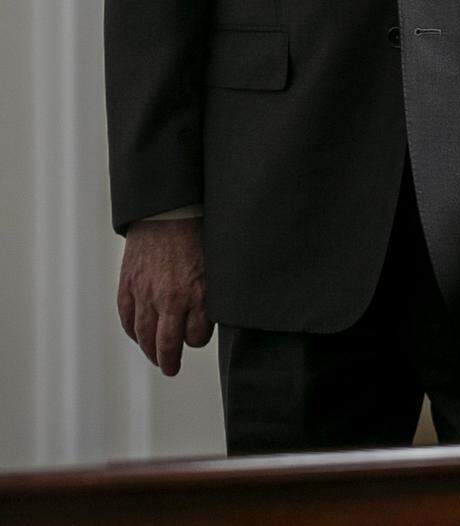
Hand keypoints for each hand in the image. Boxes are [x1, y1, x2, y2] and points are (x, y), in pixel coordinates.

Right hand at [117, 218, 212, 375]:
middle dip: (170, 362)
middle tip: (171, 368)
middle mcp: (171, 298)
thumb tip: (214, 312)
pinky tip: (138, 335)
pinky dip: (132, 330)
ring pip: (144, 336)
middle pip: (167, 345)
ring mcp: (146, 293)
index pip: (197, 336)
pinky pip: (127, 318)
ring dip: (149, 351)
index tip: (196, 336)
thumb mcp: (215, 263)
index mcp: (198, 293)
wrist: (169, 208)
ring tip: (155, 358)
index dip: (197, 339)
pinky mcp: (129, 284)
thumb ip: (211, 290)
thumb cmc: (198, 231)